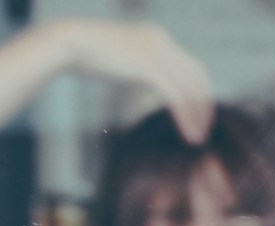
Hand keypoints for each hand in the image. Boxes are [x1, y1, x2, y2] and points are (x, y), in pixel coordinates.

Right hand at [49, 20, 213, 143]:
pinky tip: (187, 133)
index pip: (191, 65)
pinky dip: (185, 117)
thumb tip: (142, 79)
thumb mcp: (122, 60)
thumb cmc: (88, 55)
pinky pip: (175, 96)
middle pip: (197, 76)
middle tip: (205, 129)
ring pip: (189, 88)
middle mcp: (163, 42)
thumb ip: (138, 68)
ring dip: (197, 115)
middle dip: (204, 104)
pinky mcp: (148, 68)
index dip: (199, 91)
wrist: (70, 43)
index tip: (199, 114)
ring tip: (198, 138)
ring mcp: (157, 53)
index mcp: (159, 38)